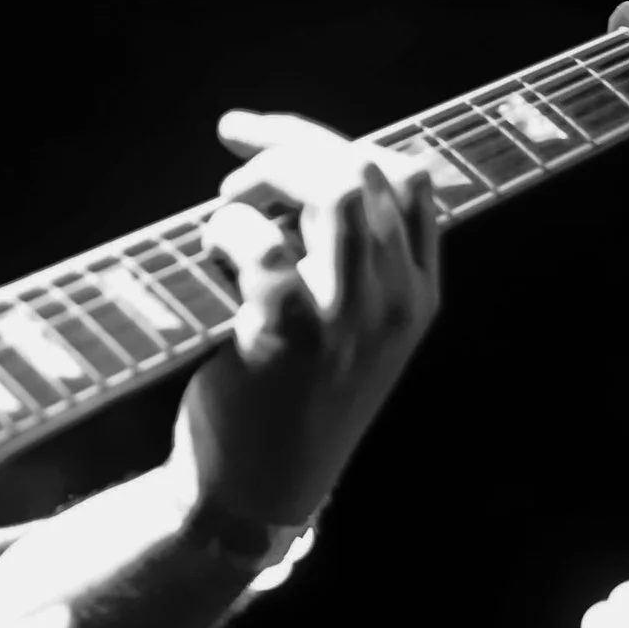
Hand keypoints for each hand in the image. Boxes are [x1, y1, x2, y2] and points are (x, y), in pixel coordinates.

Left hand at [176, 110, 442, 528]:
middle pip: (365, 167)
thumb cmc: (287, 397)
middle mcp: (398, 302)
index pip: (407, 176)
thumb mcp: (348, 329)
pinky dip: (227, 227)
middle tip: (232, 162)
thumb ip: (344, 257)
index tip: (267, 136)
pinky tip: (209, 251)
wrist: (255, 490)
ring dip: (267, 176)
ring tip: (227, 206)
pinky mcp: (292, 338)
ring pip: (333, 188)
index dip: (333, 139)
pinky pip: (263, 243)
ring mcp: (351, 320)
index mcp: (419, 293)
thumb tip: (290, 163)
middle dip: (289, 142)